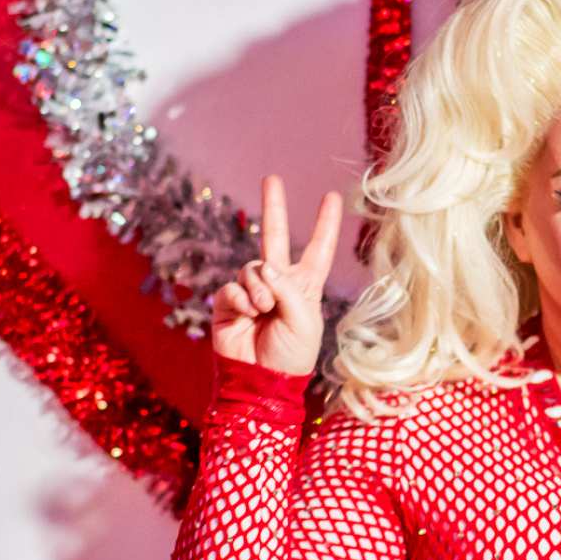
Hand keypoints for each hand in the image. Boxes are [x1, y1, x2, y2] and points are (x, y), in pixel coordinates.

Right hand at [210, 175, 342, 376]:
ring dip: (259, 287)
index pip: (318, 250)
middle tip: (272, 178)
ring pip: (252, 267)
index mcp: (305, 287)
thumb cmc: (291, 356)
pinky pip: (233, 287)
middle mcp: (279, 283)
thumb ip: (289, 289)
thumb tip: (264, 266)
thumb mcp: (305, 322)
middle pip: (274, 237)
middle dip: (274, 207)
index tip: (331, 197)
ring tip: (264, 310)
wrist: (261, 381)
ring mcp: (252, 291)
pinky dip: (242, 298)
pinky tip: (249, 313)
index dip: (325, 225)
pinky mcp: (228, 303)